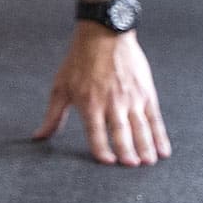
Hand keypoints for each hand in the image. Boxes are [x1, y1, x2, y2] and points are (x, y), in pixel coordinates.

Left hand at [35, 25, 171, 166]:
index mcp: (89, 103)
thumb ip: (53, 116)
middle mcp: (111, 103)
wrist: (105, 36)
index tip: (107, 162)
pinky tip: (164, 150)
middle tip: (132, 166)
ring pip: (140, 128)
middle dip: (127, 152)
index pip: (95, 132)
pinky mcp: (146, 94)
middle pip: (120, 133)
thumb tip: (38, 137)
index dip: (101, 149)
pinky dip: (160, 136)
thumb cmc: (79, 62)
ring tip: (149, 162)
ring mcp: (131, 99)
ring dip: (146, 147)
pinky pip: (155, 119)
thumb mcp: (61, 88)